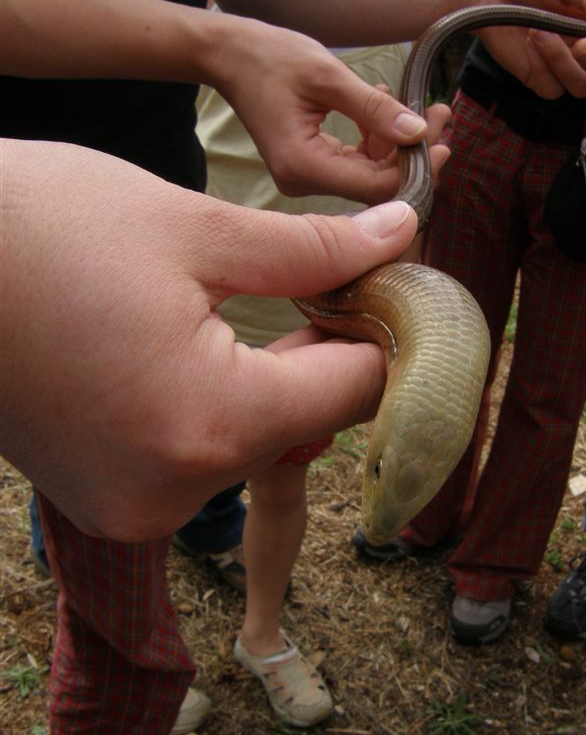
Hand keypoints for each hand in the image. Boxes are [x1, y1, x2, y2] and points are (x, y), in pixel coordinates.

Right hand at [1, 140, 418, 539]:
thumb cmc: (35, 229)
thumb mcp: (192, 227)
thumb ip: (313, 249)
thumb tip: (400, 239)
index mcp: (209, 423)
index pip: (353, 392)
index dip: (379, 331)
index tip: (381, 281)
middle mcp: (176, 491)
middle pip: (306, 425)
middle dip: (322, 356)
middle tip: (317, 283)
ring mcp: (135, 507)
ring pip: (253, 445)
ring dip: (265, 384)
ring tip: (236, 312)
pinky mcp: (107, 500)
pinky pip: (197, 459)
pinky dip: (211, 410)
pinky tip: (187, 351)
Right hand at [207, 11, 448, 204]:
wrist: (231, 55)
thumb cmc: (270, 57)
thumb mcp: (327, 75)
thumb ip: (373, 108)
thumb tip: (418, 132)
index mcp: (303, 167)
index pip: (374, 186)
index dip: (413, 168)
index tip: (441, 140)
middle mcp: (304, 182)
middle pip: (376, 184)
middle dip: (412, 153)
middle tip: (439, 116)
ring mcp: (307, 178)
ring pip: (370, 174)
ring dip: (398, 143)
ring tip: (422, 107)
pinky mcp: (312, 167)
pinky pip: (356, 163)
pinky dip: (377, 140)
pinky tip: (385, 106)